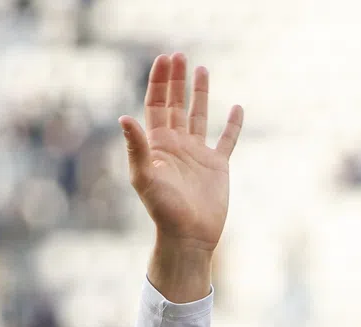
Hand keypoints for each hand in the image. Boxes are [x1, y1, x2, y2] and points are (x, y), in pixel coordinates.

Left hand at [120, 52, 242, 302]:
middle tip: (179, 55)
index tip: (163, 59)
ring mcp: (198, 154)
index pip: (156, 105)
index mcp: (158, 145)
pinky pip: (227, 140)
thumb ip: (136, 147)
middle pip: (175, 104)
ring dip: (200, 93)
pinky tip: (237, 107)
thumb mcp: (145, 177)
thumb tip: (123, 117)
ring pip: (199, 116)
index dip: (158, 82)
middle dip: (176, 80)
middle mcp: (177, 145)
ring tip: (202, 69)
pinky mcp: (217, 166)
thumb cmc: (163, 210)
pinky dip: (233, 124)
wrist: (189, 236)